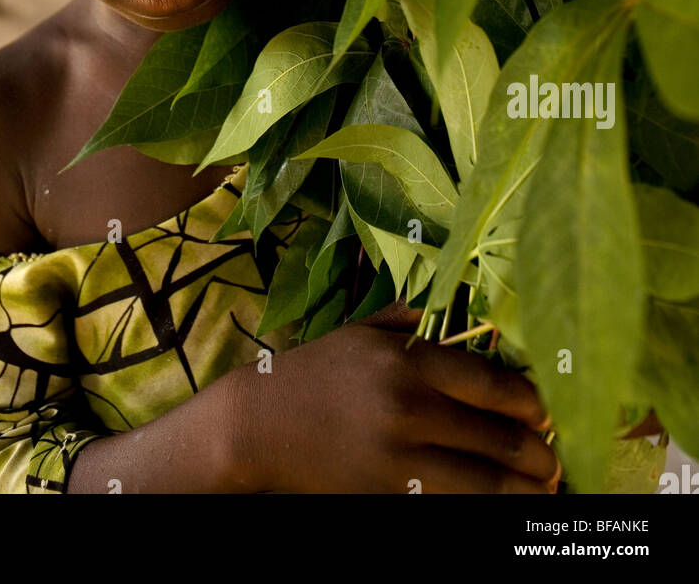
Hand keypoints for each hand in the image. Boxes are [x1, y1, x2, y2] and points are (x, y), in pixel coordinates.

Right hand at [226, 300, 561, 493]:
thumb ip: (419, 319)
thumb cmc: (317, 371)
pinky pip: (454, 502)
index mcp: (409, 360)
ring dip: (526, 486)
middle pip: (499, 436)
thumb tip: (474, 312)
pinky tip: (503, 500)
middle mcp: (411, 407)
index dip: (531, 403)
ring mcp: (401, 456)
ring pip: (487, 481)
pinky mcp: (389, 492)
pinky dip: (487, 503)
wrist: (259, 424)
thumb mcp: (365, 331)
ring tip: (544, 485)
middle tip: (556, 456)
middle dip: (540, 452)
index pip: (494, 384)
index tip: (545, 411)